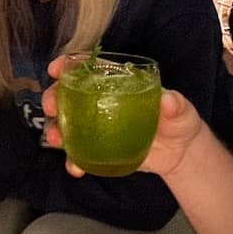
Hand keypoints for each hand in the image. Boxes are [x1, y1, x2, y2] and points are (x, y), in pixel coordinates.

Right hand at [43, 56, 204, 179]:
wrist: (180, 154)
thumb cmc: (179, 122)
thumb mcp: (181, 110)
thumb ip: (176, 105)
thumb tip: (168, 100)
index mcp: (118, 83)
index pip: (90, 68)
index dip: (70, 65)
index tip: (56, 69)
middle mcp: (102, 101)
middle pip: (69, 94)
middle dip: (53, 97)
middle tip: (50, 107)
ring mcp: (98, 126)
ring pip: (67, 124)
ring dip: (55, 129)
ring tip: (56, 139)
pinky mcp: (99, 149)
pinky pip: (79, 153)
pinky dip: (73, 160)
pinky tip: (76, 168)